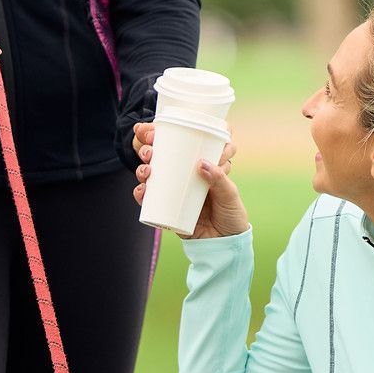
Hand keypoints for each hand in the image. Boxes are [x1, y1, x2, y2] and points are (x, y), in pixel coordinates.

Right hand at [131, 121, 250, 237]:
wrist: (225, 245)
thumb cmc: (231, 214)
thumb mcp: (230, 194)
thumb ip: (219, 179)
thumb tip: (201, 163)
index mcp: (200, 162)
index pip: (182, 140)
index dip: (167, 130)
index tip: (158, 127)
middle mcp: (184, 173)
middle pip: (161, 153)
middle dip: (149, 146)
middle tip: (149, 148)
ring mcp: (174, 189)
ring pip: (152, 172)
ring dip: (143, 167)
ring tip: (146, 169)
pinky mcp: (166, 207)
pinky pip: (149, 198)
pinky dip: (142, 193)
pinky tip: (142, 190)